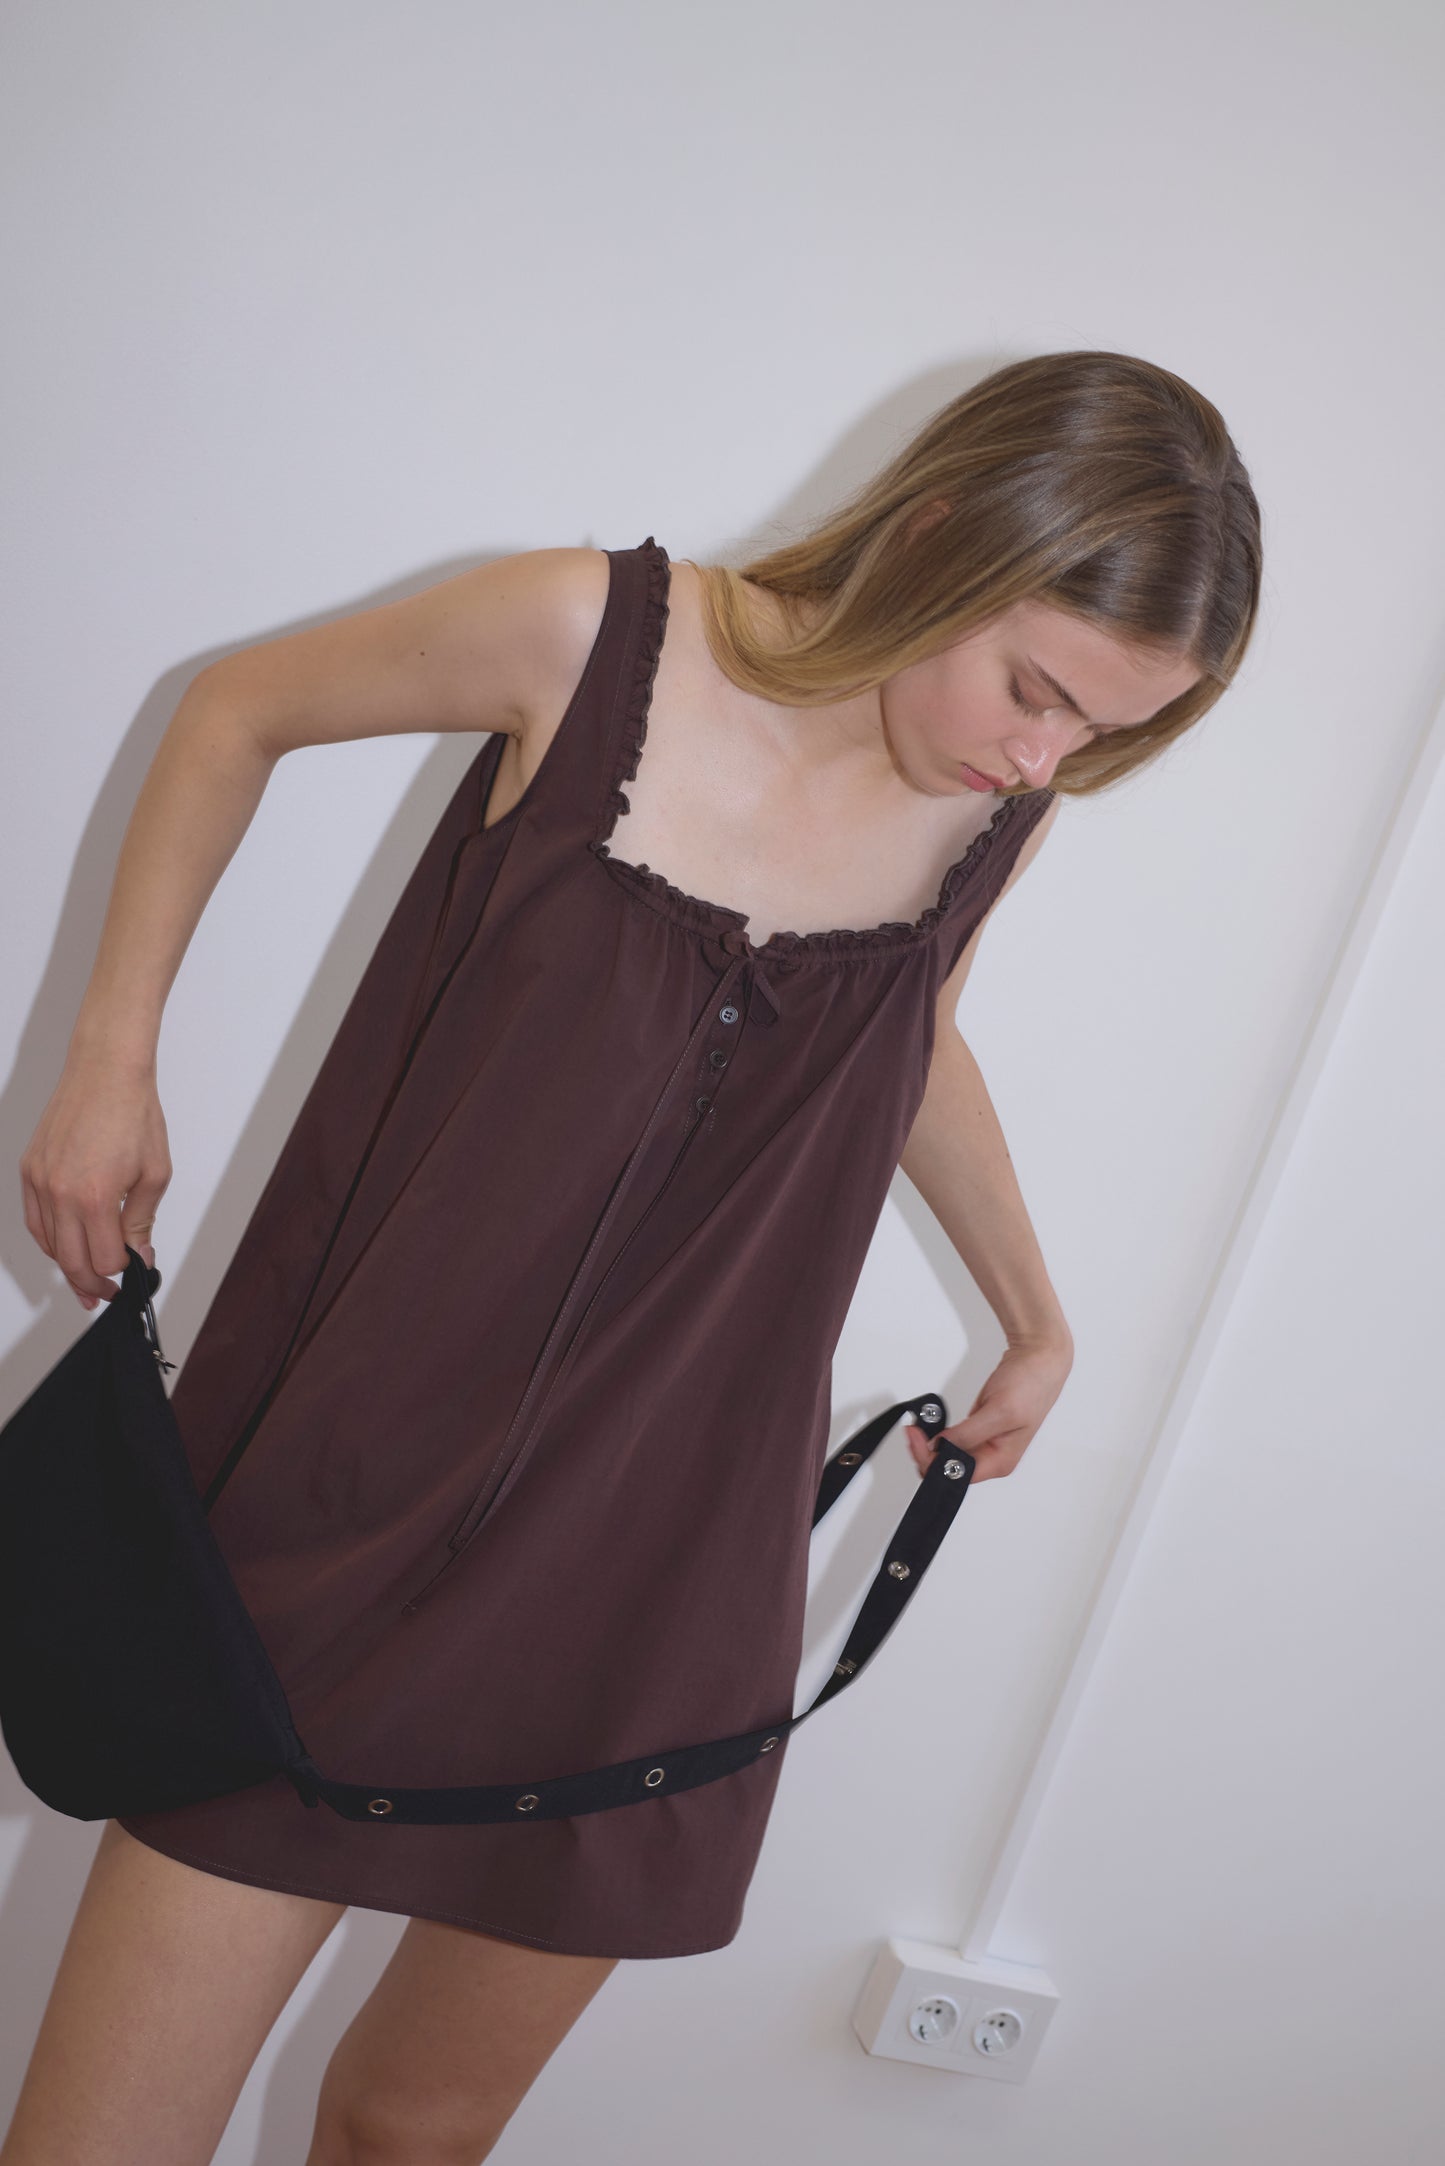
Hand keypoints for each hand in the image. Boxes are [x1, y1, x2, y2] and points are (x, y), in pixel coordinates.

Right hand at [19, 1049, 170, 1308]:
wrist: (105, 1072)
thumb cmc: (134, 1114)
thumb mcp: (154, 1174)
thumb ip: (142, 1221)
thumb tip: (140, 1256)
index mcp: (96, 1196)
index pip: (105, 1259)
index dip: (122, 1273)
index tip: (134, 1274)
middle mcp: (60, 1193)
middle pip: (71, 1262)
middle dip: (91, 1284)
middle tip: (106, 1295)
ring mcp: (39, 1181)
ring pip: (48, 1244)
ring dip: (68, 1265)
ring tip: (86, 1278)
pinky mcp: (29, 1170)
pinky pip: (35, 1220)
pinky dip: (49, 1239)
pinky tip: (65, 1246)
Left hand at [904, 1332, 1072, 1482]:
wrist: (1038, 1359)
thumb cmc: (1031, 1384)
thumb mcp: (999, 1410)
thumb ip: (968, 1434)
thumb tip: (940, 1448)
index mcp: (1000, 1461)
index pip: (956, 1475)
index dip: (931, 1461)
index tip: (917, 1439)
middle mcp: (991, 1458)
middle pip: (949, 1469)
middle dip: (926, 1453)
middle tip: (913, 1431)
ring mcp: (984, 1444)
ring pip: (947, 1456)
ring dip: (929, 1445)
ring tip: (918, 1428)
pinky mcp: (977, 1430)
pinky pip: (951, 1441)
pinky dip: (937, 1435)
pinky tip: (928, 1427)